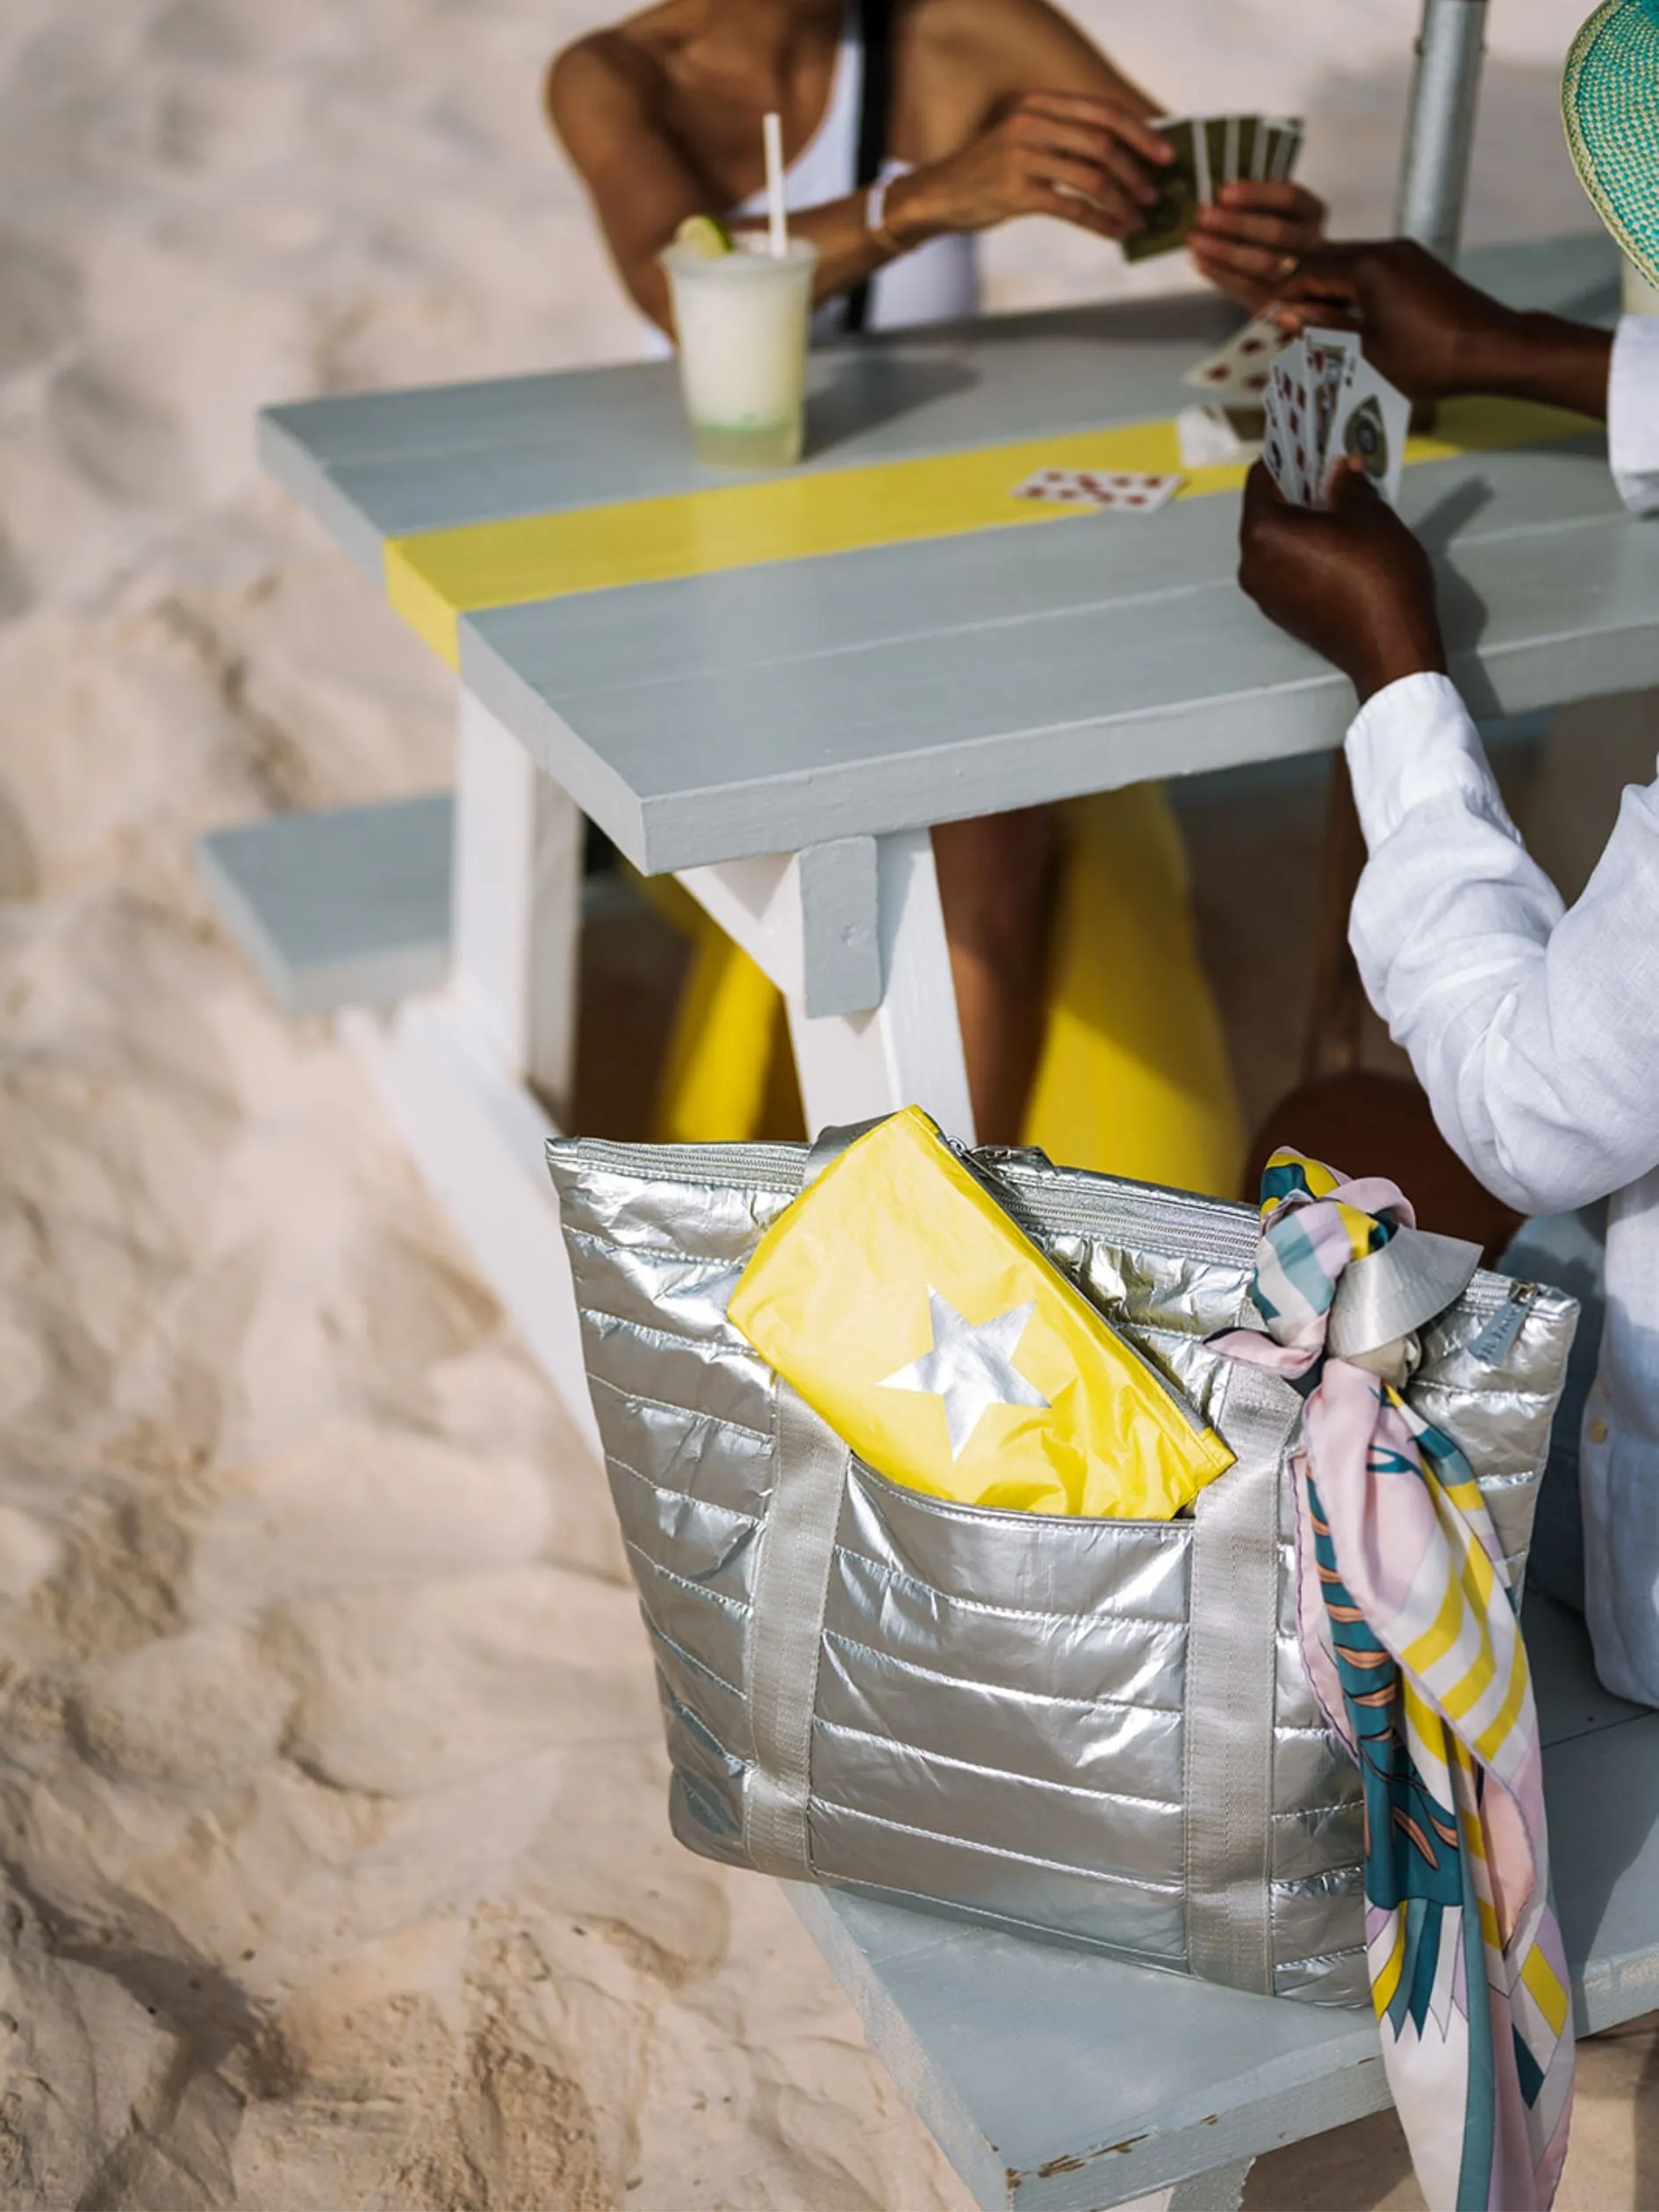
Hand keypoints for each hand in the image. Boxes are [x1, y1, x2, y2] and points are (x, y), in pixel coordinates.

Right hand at [891, 93, 1171, 243]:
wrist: (941, 194)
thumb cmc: (991, 170)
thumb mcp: (1028, 138)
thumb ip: (1068, 138)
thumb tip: (1126, 153)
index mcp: (1041, 103)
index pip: (1104, 112)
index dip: (1141, 133)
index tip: (1166, 154)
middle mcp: (1032, 122)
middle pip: (1103, 143)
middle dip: (1136, 172)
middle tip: (1154, 194)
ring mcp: (1022, 156)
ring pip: (1092, 177)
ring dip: (1123, 201)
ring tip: (1139, 217)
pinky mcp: (1015, 192)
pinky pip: (1071, 207)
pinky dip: (1100, 222)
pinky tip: (1115, 233)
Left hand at [1189, 180, 1326, 309]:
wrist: (1292, 278)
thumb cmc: (1271, 232)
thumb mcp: (1269, 210)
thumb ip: (1252, 203)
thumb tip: (1221, 196)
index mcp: (1312, 212)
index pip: (1290, 198)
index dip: (1256, 194)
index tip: (1223, 192)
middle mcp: (1312, 242)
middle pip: (1278, 232)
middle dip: (1238, 223)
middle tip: (1204, 216)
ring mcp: (1298, 274)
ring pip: (1265, 263)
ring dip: (1226, 251)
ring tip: (1196, 239)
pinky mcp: (1277, 298)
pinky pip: (1248, 287)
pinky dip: (1220, 273)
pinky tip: (1198, 260)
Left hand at [1237, 460, 1445, 702]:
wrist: (1392, 648)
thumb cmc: (1379, 573)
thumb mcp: (1370, 515)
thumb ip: (1348, 485)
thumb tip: (1342, 469)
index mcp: (1262, 533)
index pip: (1261, 478)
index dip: (1287, 455)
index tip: (1312, 443)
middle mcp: (1250, 564)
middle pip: (1266, 511)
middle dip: (1297, 488)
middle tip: (1332, 469)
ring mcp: (1263, 594)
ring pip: (1277, 542)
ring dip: (1303, 519)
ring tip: (1341, 502)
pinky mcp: (1282, 614)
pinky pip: (1286, 568)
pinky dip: (1305, 549)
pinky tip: (1339, 540)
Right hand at [1261, 238, 1524, 402]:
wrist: (1495, 348)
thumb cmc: (1428, 359)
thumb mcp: (1366, 353)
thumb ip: (1323, 330)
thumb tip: (1287, 316)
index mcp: (1368, 266)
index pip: (1308, 270)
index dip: (1283, 295)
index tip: (1266, 319)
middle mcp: (1385, 249)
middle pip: (1328, 260)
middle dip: (1303, 289)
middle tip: (1285, 324)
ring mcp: (1405, 253)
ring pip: (1350, 263)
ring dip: (1328, 289)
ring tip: (1313, 325)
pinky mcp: (1419, 265)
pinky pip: (1373, 269)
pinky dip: (1352, 289)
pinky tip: (1347, 318)